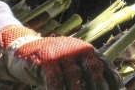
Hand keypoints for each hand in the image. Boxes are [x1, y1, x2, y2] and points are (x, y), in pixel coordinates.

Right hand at [0, 25, 122, 88]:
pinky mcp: (46, 60)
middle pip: (92, 70)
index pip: (103, 65)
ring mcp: (61, 53)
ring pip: (74, 78)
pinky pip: (56, 81)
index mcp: (85, 50)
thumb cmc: (52, 61)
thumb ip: (86, 71)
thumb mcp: (71, 63)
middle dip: (96, 86)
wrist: (22, 49)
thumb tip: (108, 84)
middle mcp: (76, 49)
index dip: (112, 79)